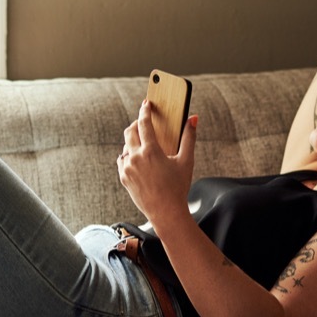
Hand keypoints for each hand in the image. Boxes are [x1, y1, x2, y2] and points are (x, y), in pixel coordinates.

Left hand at [117, 101, 197, 227]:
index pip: (144, 123)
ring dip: (133, 141)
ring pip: (125, 146)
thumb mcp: (187, 161)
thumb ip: (189, 137)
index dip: (145, 110)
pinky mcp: (123, 177)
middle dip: (136, 123)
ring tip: (144, 144)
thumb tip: (193, 118)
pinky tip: (138, 159)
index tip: (146, 103)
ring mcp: (127, 168)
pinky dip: (129, 156)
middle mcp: (135, 157)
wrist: (166, 212)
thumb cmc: (178, 187)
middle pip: (130, 131)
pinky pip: (122, 160)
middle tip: (143, 122)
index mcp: (151, 151)